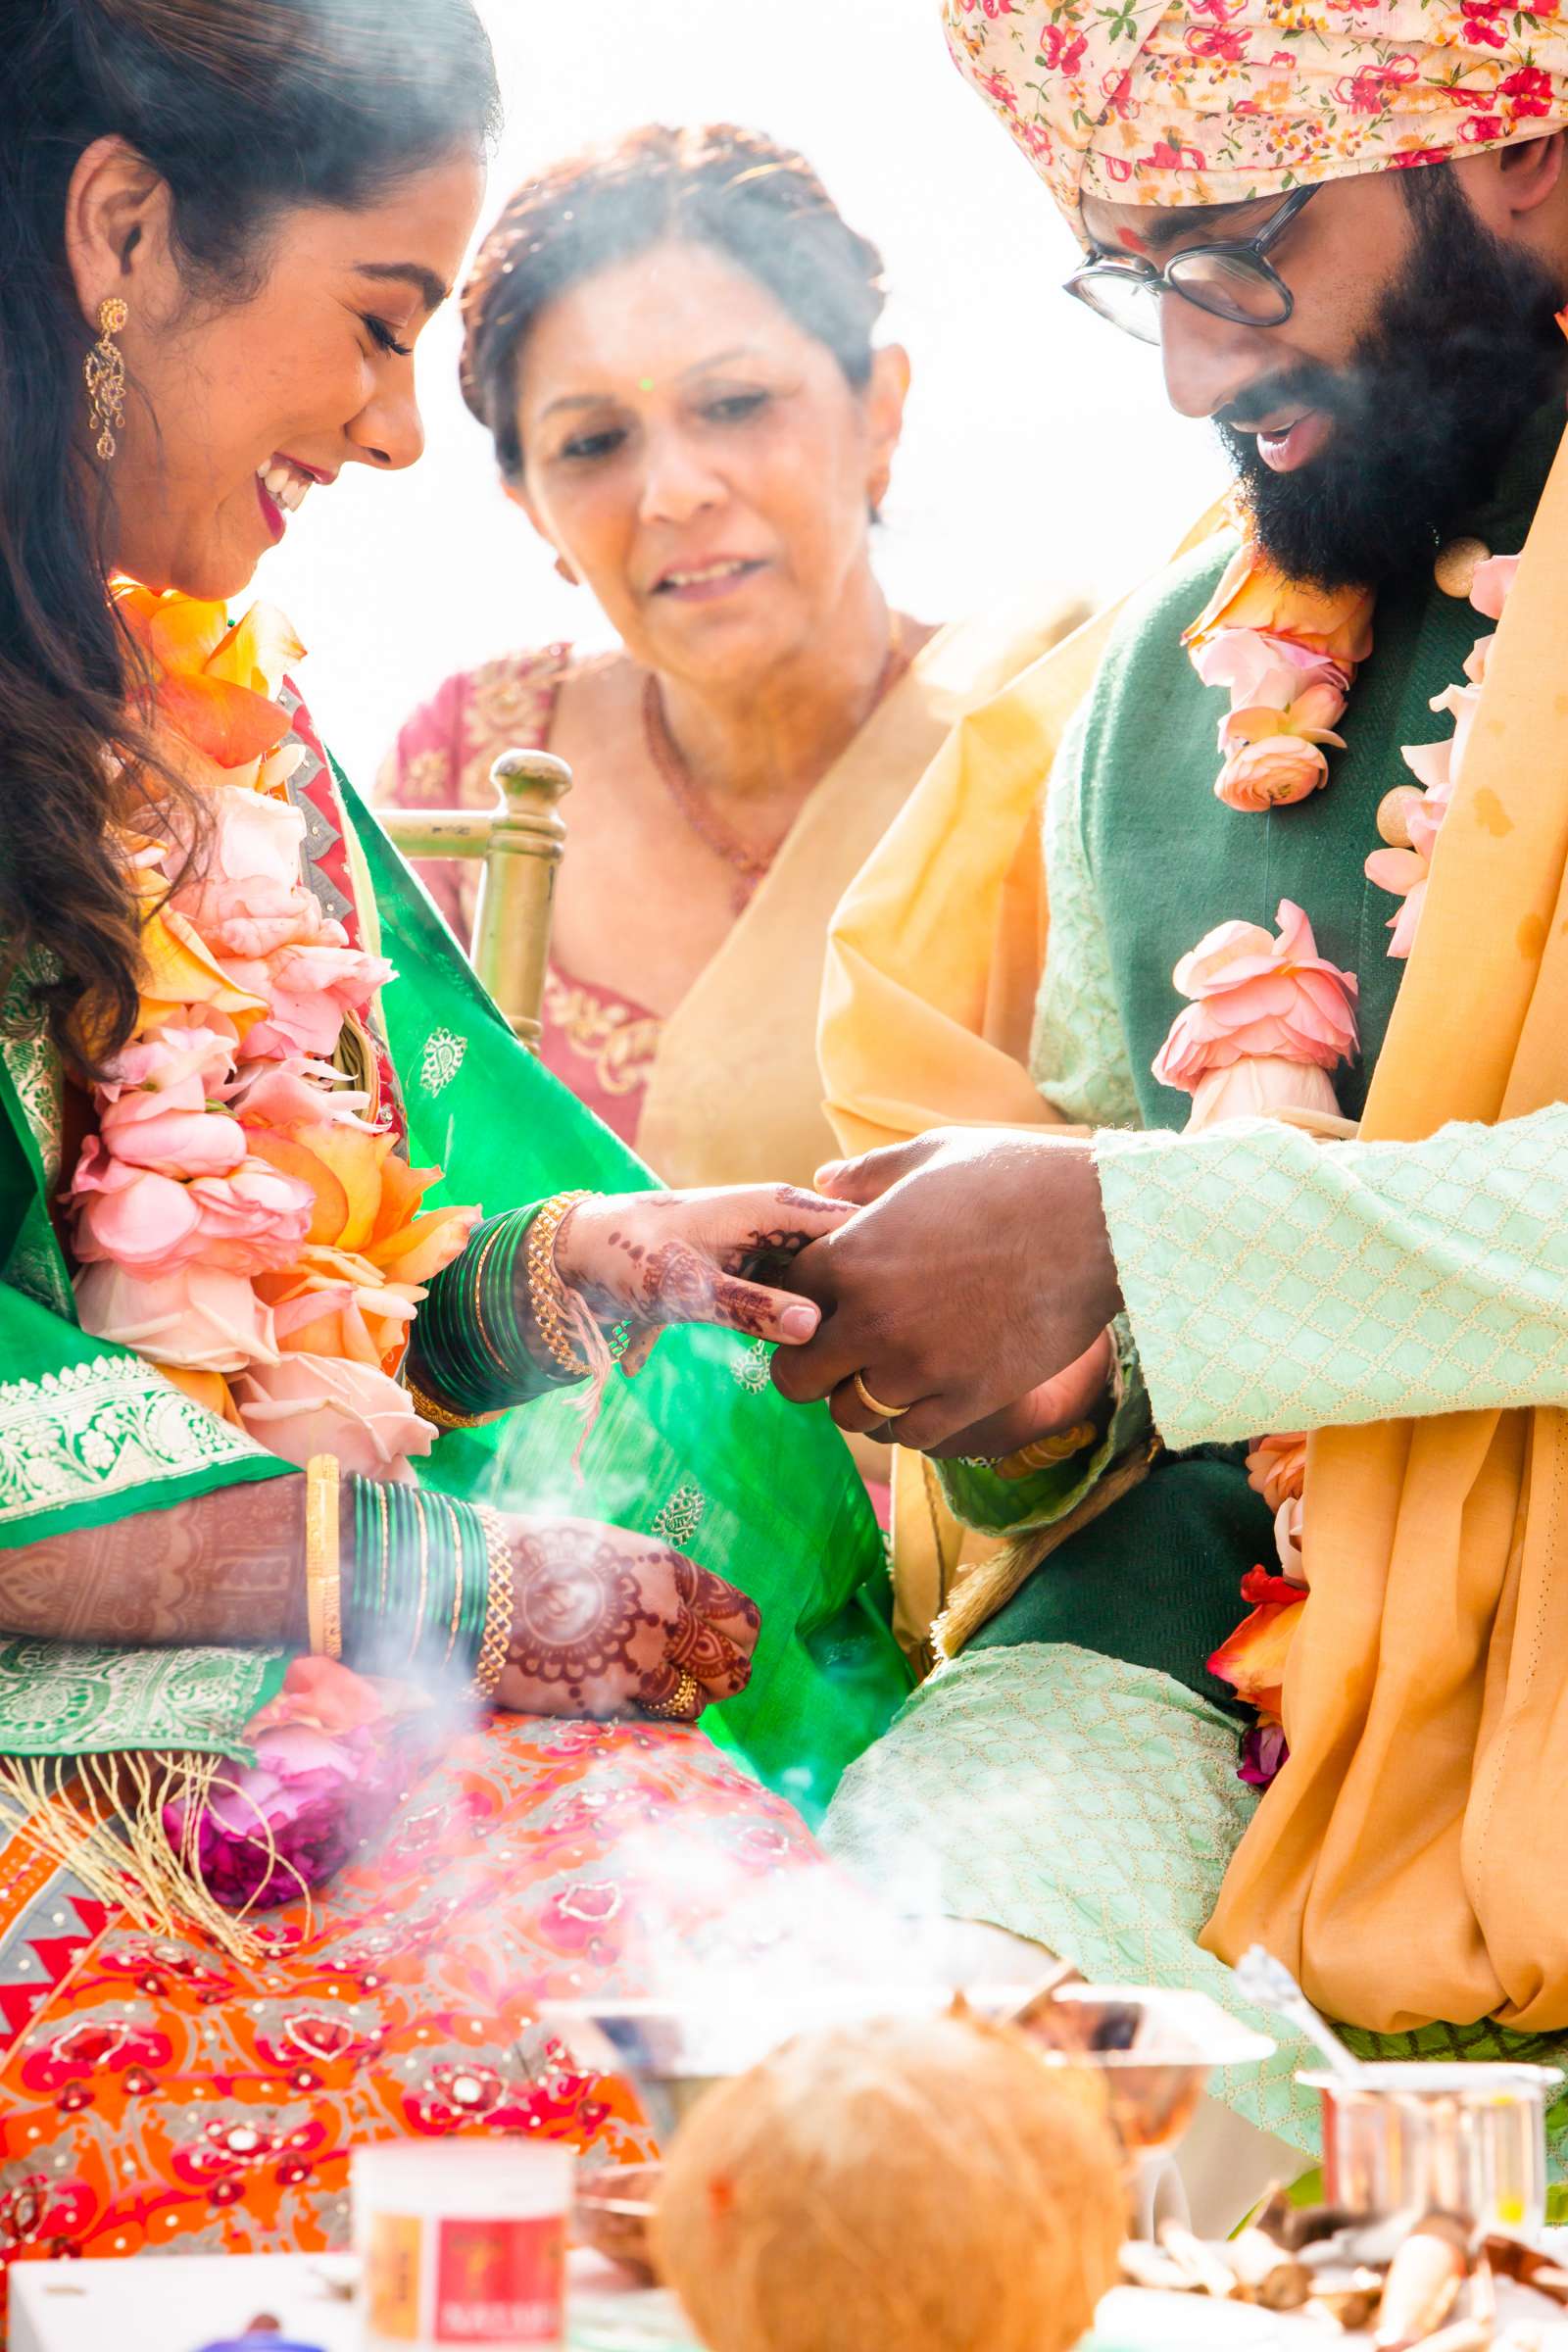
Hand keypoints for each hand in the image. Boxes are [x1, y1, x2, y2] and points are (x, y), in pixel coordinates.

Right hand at [493, 1514, 759, 1720]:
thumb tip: (673, 1605)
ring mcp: (644, 1654)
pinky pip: (661, 1714)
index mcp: (666, 1568)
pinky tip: (631, 1702)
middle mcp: (666, 1610)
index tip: (728, 1647)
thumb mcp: (604, 1550)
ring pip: (703, 1696)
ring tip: (665, 1694)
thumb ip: (646, 1580)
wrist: (479, 1586)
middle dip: (725, 1674)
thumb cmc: (530, 1562)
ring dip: (690, 1700)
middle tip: (706, 1681)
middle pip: (733, 1660)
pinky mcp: (613, 1691)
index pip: (737, 1612)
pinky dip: (655, 1714)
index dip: (737, 1637)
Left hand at [553, 1184, 853, 1370]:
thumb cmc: (628, 1255)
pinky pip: (795, 1304)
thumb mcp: (688, 1286)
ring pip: (825, 1290)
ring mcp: (773, 1250)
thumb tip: (813, 1329)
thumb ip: (750, 1308)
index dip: (883, 1269)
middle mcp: (785, 1224)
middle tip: (864, 1360)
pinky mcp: (757, 1276)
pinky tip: (803, 1369)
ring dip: (826, 1327)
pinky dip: (796, 1333)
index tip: (898, 1318)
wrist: (579, 1254)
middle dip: (859, 1307)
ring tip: (836, 1371)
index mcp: (780, 1207)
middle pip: (850, 1264)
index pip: (861, 1228)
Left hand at [769, 1129, 1122, 1453]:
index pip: (786, 1301)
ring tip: (887, 1373)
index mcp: (853, 1256)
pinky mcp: (969, 1397)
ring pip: (850, 1414)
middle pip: (799, 1378)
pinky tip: (928, 1392)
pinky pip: (910, 1436)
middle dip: (811, 1368)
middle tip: (839, 1355)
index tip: (823, 1306)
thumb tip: (824, 1180)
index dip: (800, 1305)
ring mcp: (920, 1365)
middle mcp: (874, 1319)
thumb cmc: (1014, 1176)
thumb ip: (868, 1173)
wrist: (1099, 1221)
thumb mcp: (932, 1155)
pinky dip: (912, 1420)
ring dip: (860, 1398)